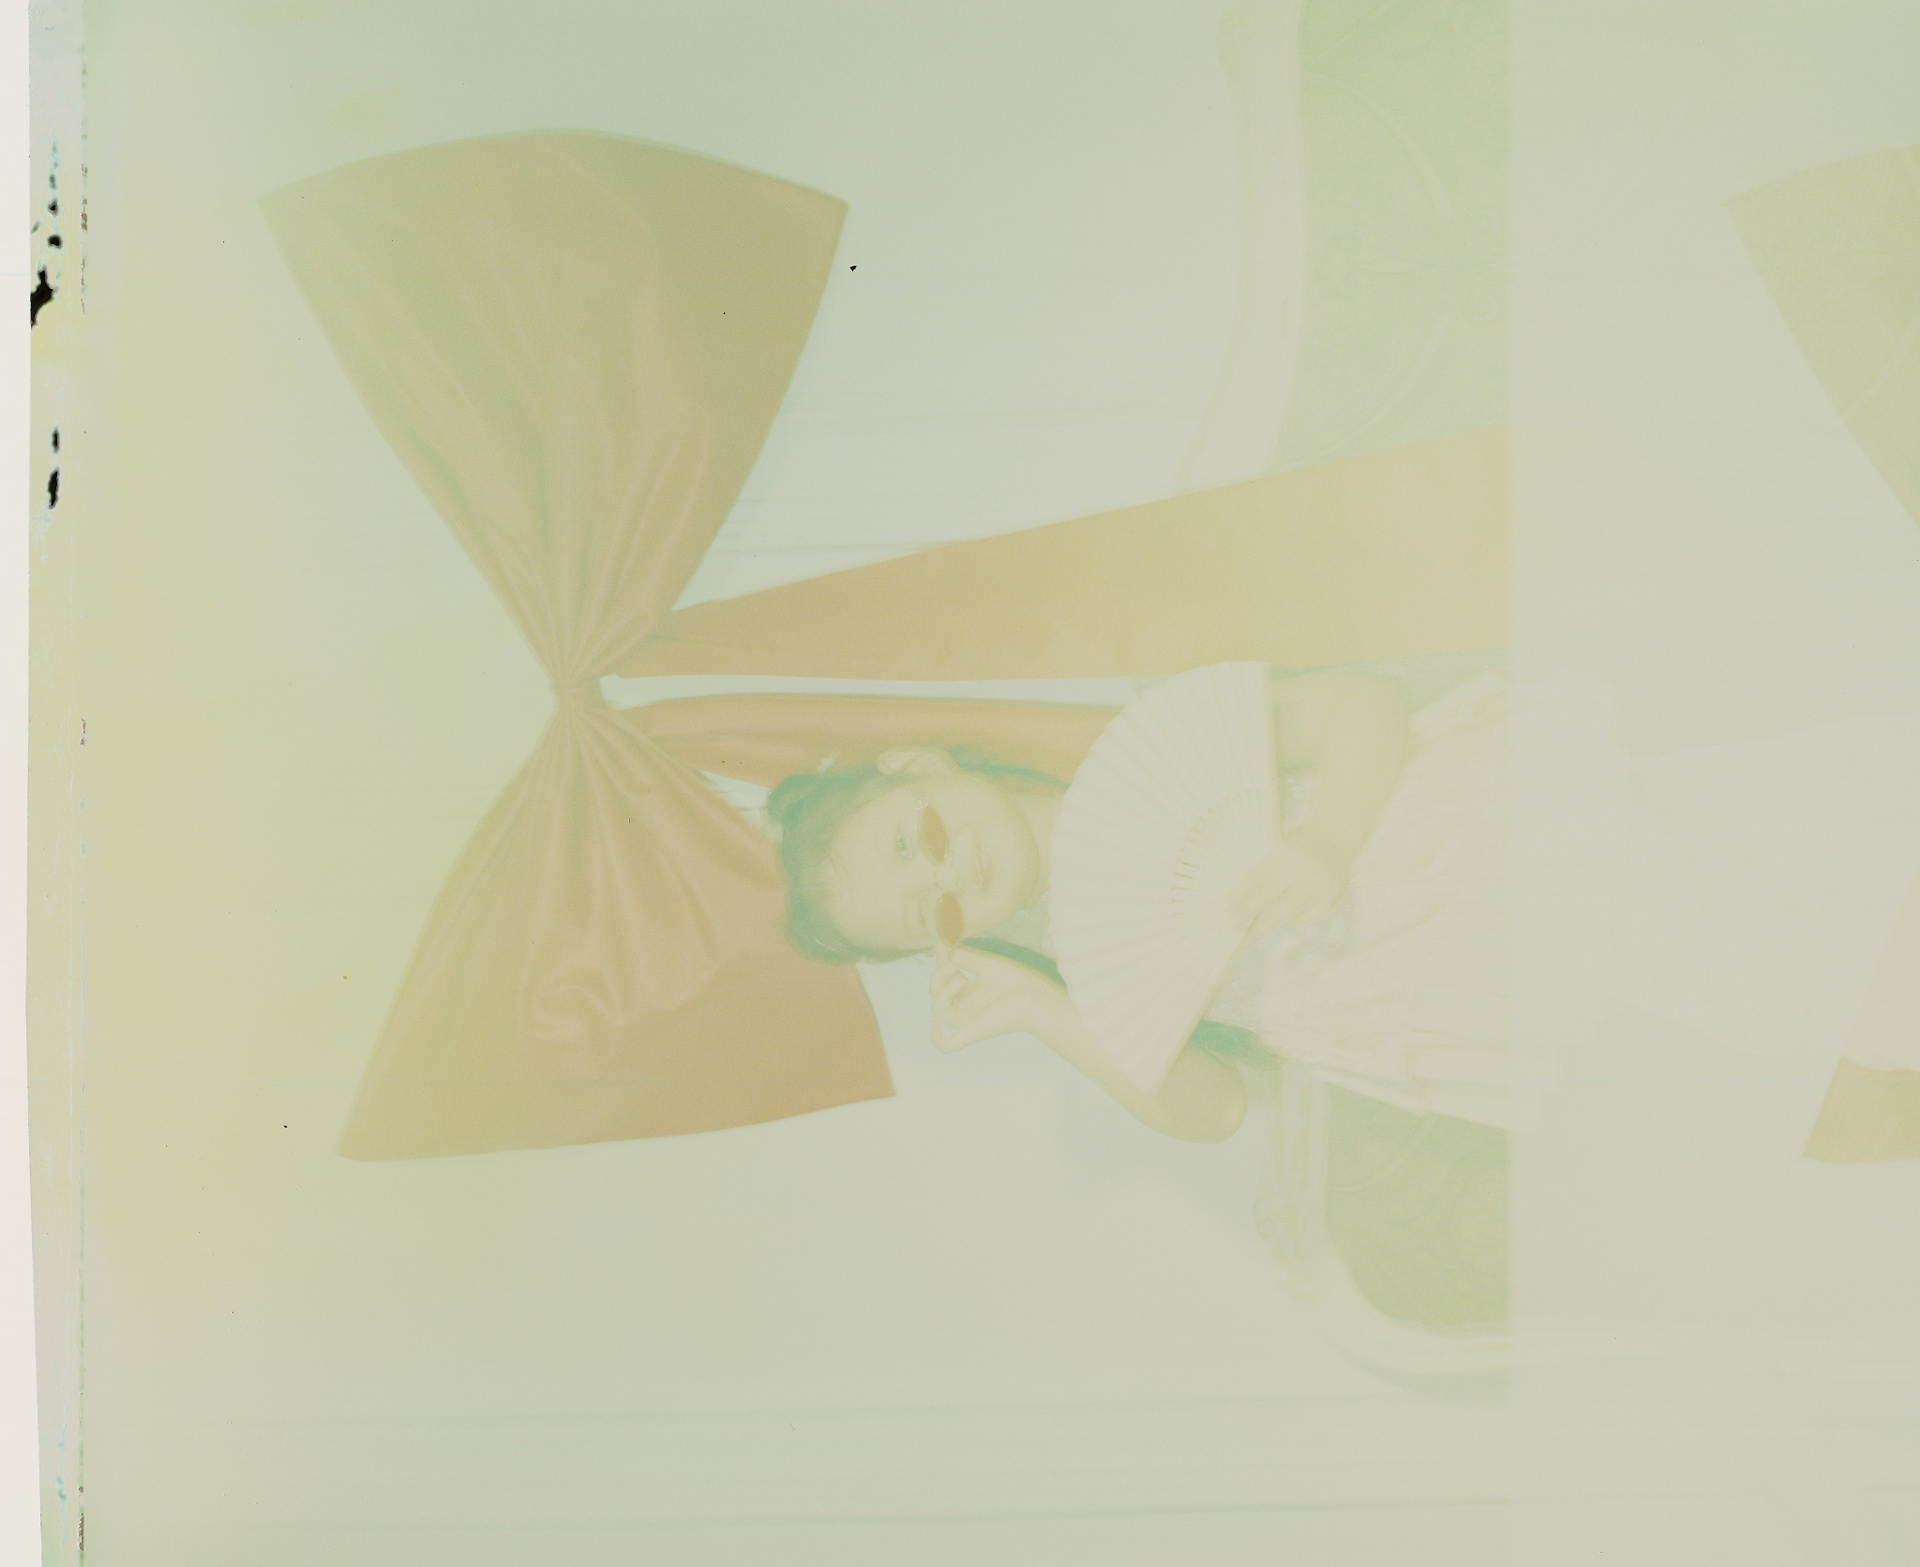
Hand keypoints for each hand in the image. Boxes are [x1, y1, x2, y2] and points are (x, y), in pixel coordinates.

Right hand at [928, 947, 1068, 1052]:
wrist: (1037, 996)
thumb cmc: (1017, 980)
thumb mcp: (985, 963)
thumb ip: (963, 955)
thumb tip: (940, 944)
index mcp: (969, 989)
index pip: (943, 976)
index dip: (940, 962)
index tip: (943, 946)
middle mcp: (965, 1004)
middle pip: (935, 991)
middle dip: (938, 974)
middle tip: (954, 964)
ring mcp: (967, 1020)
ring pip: (937, 1010)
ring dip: (942, 991)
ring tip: (961, 979)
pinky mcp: (972, 1032)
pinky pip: (947, 1045)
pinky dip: (937, 1038)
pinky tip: (936, 1025)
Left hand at [1226, 831, 1348, 933]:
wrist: (1336, 833)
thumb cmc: (1300, 843)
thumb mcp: (1282, 847)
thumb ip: (1266, 867)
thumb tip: (1240, 898)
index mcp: (1283, 851)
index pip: (1257, 875)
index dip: (1240, 892)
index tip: (1226, 907)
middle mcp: (1300, 865)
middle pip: (1269, 891)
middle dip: (1250, 909)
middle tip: (1235, 923)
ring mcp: (1318, 879)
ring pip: (1290, 904)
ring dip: (1272, 920)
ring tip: (1257, 930)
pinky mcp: (1333, 889)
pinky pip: (1316, 910)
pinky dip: (1303, 918)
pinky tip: (1291, 922)